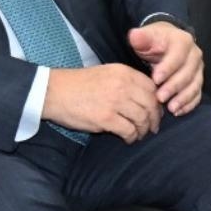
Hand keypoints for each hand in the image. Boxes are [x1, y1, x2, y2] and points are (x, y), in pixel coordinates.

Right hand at [43, 64, 163, 141]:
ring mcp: (115, 101)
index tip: (156, 111)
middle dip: (155, 118)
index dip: (157, 102)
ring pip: (142, 118)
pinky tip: (128, 138)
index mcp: (124, 72)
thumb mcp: (107, 74)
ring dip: (144, 129)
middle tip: (153, 127)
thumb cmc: (79, 84)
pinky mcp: (105, 118)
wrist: (53, 92)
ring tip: (139, 134)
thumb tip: (146, 98)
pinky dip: (132, 137)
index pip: (152, 88)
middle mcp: (123, 85)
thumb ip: (127, 82)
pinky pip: (128, 130)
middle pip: (151, 104)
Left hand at [130, 22, 203, 116]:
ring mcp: (198, 69)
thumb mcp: (146, 36)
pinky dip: (189, 104)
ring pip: (195, 84)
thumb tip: (135, 36)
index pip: (178, 55)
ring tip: (170, 108)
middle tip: (160, 98)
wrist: (165, 43)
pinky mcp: (198, 80)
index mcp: (183, 41)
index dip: (168, 68)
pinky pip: (197, 94)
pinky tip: (178, 111)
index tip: (155, 79)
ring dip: (183, 98)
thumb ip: (141, 38)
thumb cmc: (154, 42)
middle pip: (188, 72)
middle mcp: (194, 55)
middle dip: (174, 86)